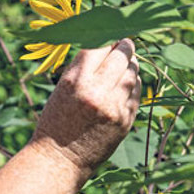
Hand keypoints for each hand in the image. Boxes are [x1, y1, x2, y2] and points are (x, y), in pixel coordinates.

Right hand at [33, 39, 140, 173]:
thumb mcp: (62, 89)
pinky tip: (129, 81)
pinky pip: (137, 92)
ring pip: (133, 73)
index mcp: (76, 81)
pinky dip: (135, 83)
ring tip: (129, 60)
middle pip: (120, 56)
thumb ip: (82, 68)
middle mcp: (97, 91)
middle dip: (125, 46)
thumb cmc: (56, 121)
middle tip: (126, 42)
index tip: (111, 34)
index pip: (99, 46)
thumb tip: (105, 46)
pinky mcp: (125, 120)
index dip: (107, 37)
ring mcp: (114, 107)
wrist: (60, 159)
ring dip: (132, 63)